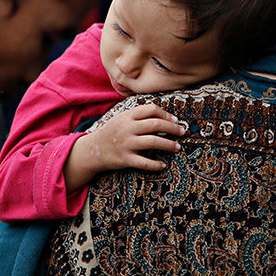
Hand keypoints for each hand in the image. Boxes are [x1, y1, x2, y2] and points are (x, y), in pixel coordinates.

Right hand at [63, 104, 184, 193]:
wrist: (93, 150)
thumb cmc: (112, 132)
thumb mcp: (122, 118)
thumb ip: (139, 114)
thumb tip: (164, 115)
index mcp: (128, 116)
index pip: (151, 109)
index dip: (166, 114)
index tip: (175, 120)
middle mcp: (128, 128)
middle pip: (155, 125)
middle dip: (173, 128)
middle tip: (183, 132)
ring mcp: (126, 144)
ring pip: (153, 142)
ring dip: (169, 145)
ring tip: (177, 147)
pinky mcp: (125, 159)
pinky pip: (144, 163)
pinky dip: (155, 164)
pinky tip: (163, 165)